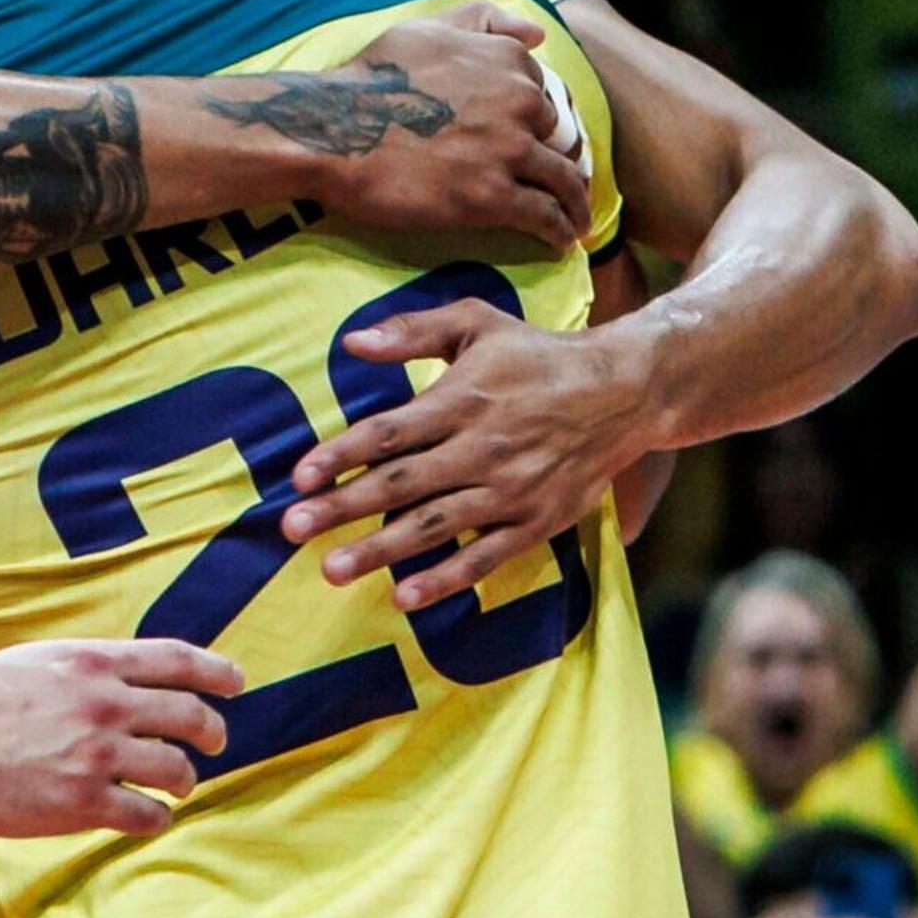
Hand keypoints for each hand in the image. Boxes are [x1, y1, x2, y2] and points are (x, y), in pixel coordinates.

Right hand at [0, 640, 244, 837]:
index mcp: (93, 663)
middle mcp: (105, 704)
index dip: (217, 671)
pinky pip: (147, 815)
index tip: (236, 683)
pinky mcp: (84, 803)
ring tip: (174, 786)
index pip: (177, 659)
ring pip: (177, 769)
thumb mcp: (38, 662)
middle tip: (213, 742)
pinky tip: (144, 817)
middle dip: (212, 731)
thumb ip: (88, 670)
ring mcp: (98, 755)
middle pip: (190, 715)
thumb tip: (127, 682)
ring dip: (183, 779)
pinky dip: (155, 818)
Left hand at [275, 304, 658, 605]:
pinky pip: (485, 557)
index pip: (388, 433)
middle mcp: (482, 448)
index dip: (340, 455)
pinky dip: (446, 579)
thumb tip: (351, 342)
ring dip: (380, 550)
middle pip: (400, 484)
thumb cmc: (537, 354)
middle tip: (292, 530)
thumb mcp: (478, 322)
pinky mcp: (536, 521)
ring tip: (332, 571)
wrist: (624, 391)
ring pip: (434, 526)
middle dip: (342, 509)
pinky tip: (405, 595)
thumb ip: (413, 331)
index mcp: (461, 399)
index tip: (298, 477)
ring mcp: (510, 490)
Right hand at [321, 10, 592, 249]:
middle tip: (560, 186)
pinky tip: (561, 241)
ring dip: (574, 204)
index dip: (543, 124)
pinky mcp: (492, 197)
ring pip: (563, 181)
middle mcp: (519, 101)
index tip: (542, 143)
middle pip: (560, 139)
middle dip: (562, 162)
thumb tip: (536, 34)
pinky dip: (559, 230)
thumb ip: (483, 20)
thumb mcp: (428, 29)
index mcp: (507, 60)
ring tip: (574, 221)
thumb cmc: (371, 78)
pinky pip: (544, 215)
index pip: (547, 95)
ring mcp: (508, 151)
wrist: (335, 130)